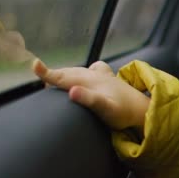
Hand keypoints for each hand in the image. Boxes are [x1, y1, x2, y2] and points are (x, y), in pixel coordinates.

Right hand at [32, 59, 149, 129]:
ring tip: (53, 76)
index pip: (63, 77)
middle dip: (53, 74)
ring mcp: (102, 77)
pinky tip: (85, 72)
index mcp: (90, 81)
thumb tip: (72, 91)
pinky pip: (90, 71)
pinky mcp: (108, 80)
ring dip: (65, 72)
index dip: (47, 73)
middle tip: (38, 76)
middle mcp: (94, 75)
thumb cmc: (124, 113)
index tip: (34, 65)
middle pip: (69, 73)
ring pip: (78, 71)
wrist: (144, 110)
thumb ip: (89, 99)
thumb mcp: (106, 109)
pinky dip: (81, 72)